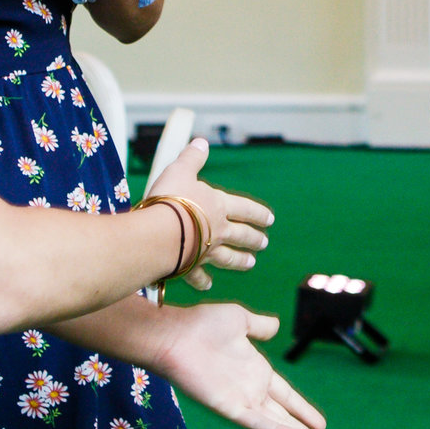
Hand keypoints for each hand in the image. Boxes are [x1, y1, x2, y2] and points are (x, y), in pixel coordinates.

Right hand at [146, 139, 272, 292]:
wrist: (159, 233)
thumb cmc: (171, 199)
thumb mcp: (180, 171)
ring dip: (240, 260)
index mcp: (219, 206)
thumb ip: (192, 158)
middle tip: (264, 243)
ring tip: (250, 264)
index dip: (257, 213)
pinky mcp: (190, 266)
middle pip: (241, 235)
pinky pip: (198, 275)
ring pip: (229, 257)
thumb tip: (201, 143)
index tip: (270, 220)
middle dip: (253, 238)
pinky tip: (207, 285)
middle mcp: (218, 230)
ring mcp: (206, 250)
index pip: (245, 208)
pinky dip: (203, 280)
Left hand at [156, 303, 332, 428]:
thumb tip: (276, 325)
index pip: (286, 396)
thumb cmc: (202, 324)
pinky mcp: (229, 407)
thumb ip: (259, 325)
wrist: (176, 334)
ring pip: (278, 425)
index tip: (322, 423)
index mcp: (256, 371)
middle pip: (286, 416)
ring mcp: (241, 400)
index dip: (304, 409)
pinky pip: (258, 422)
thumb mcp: (240, 320)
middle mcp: (251, 390)